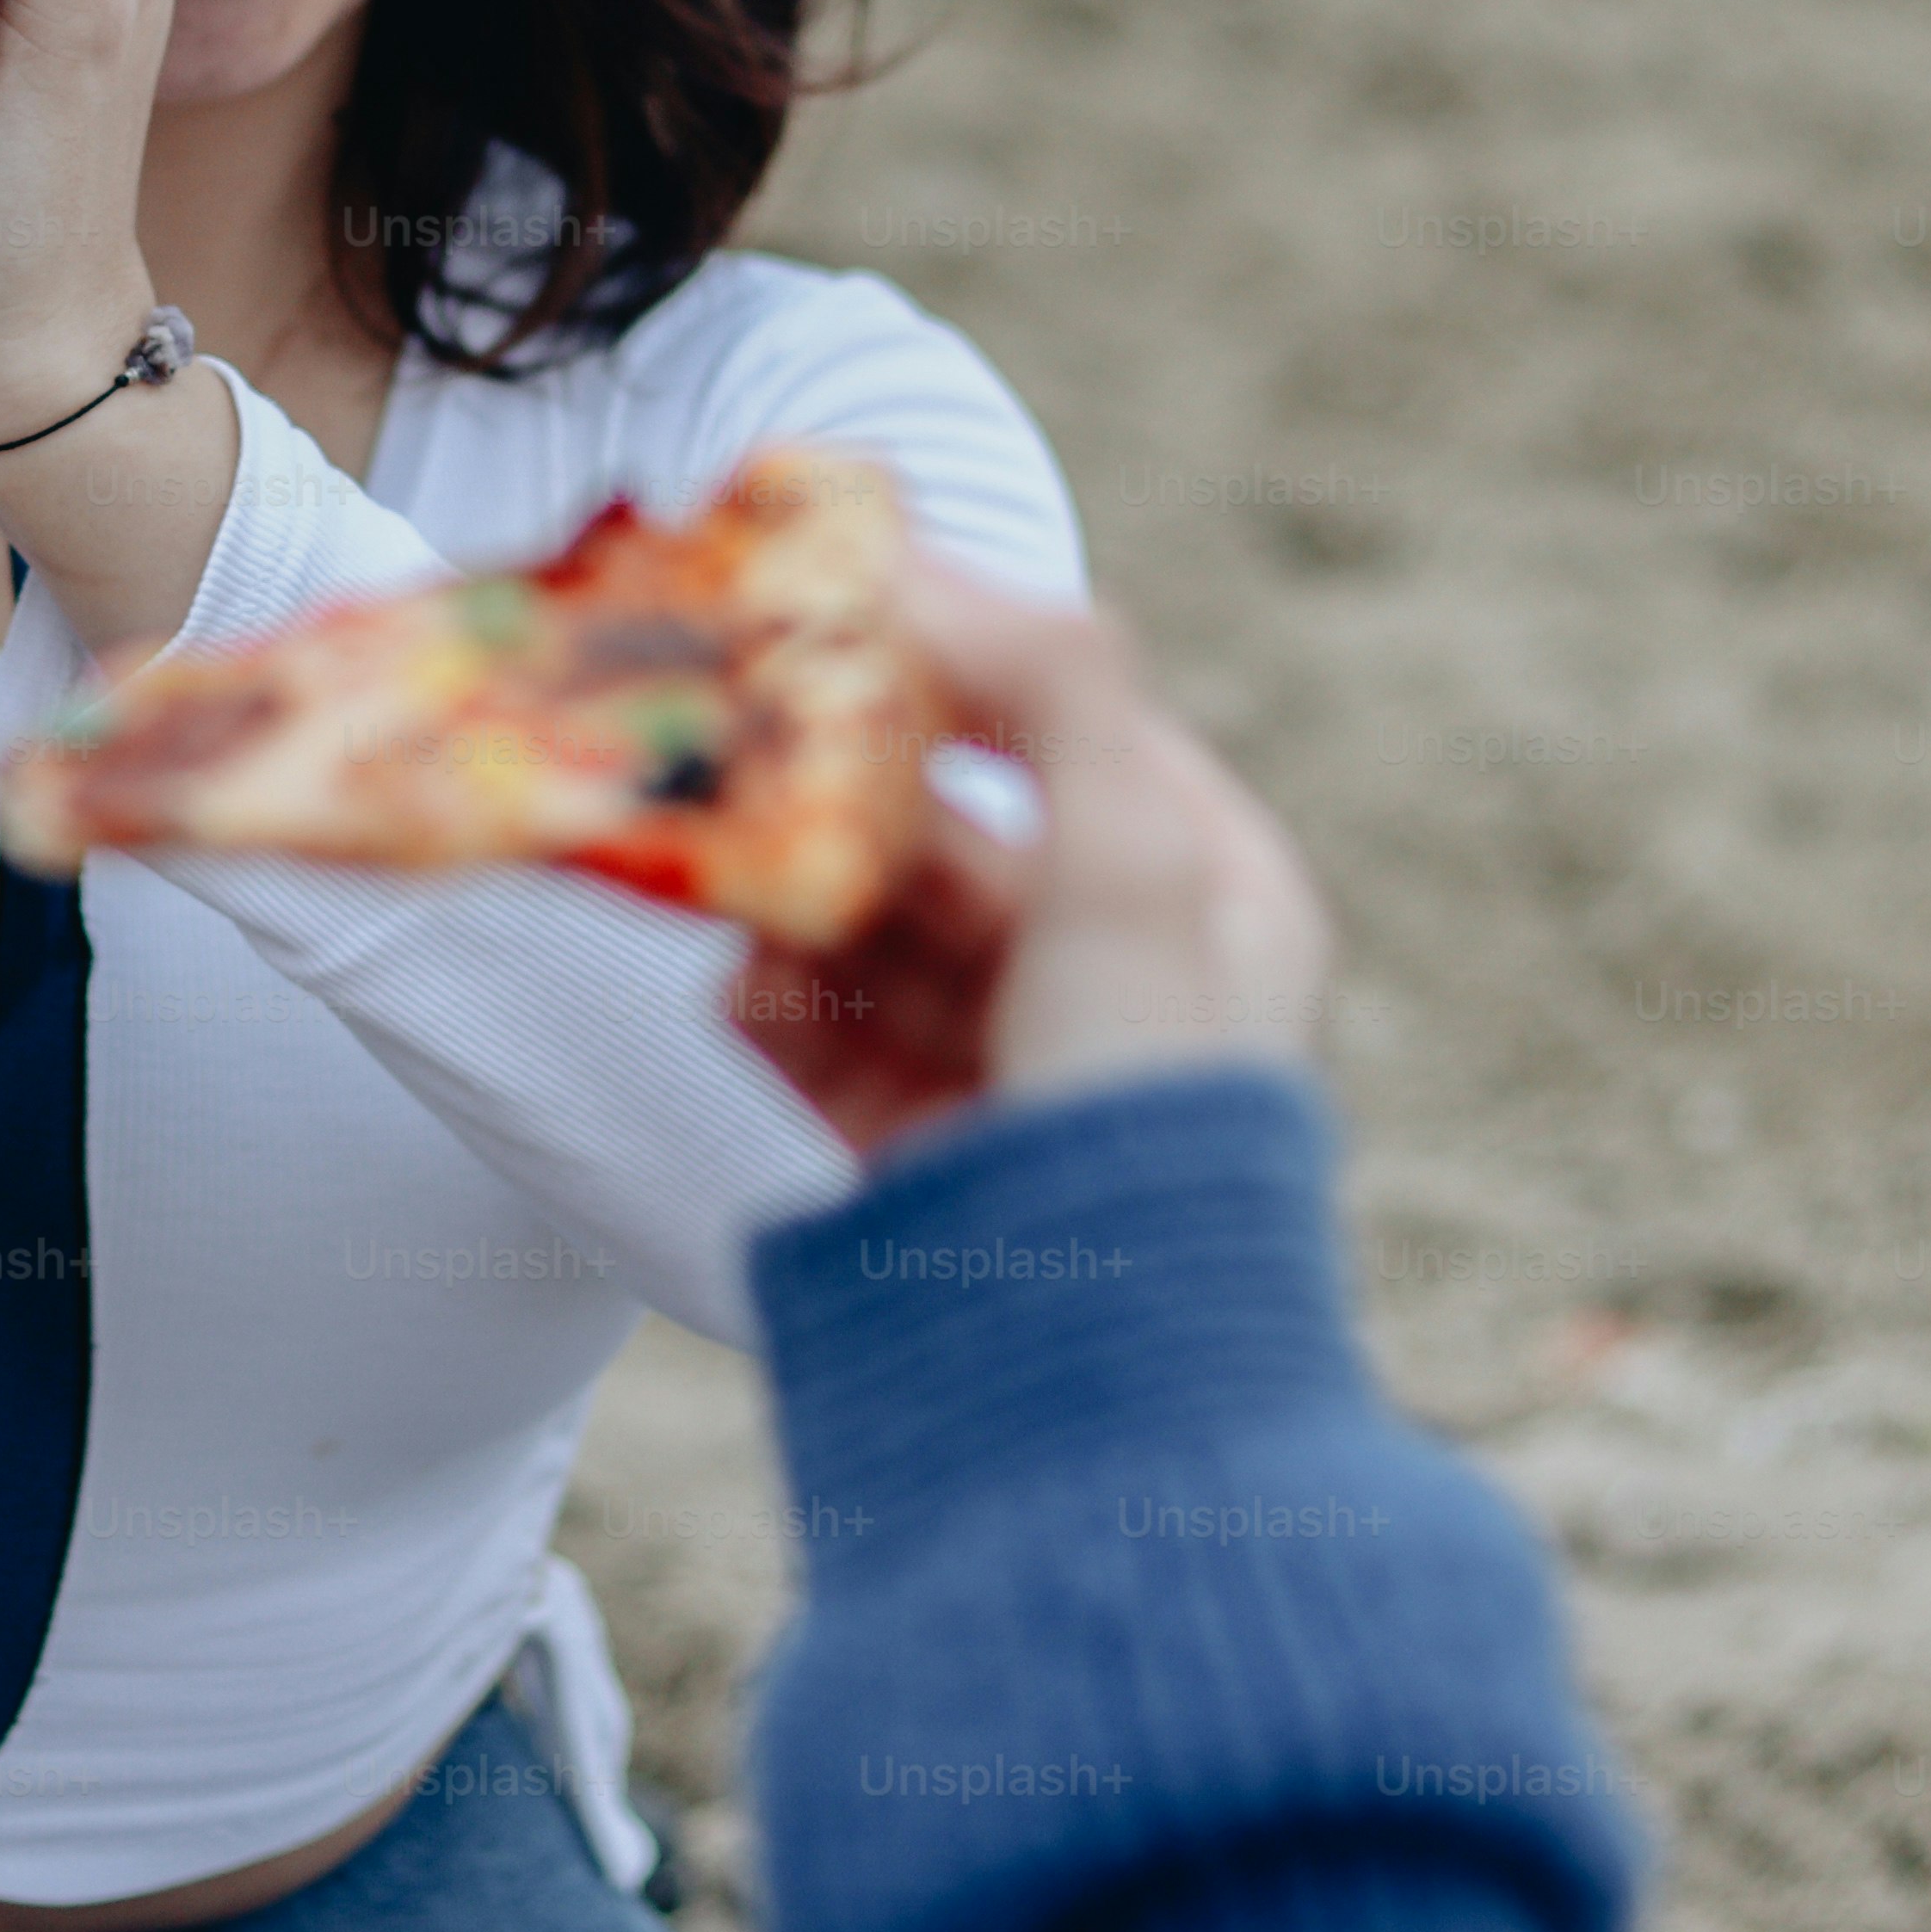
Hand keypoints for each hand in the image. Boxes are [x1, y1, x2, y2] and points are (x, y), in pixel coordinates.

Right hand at [734, 563, 1333, 1151]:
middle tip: (735, 724)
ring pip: (869, 926)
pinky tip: (742, 997)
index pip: (1071, 726)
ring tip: (723, 872)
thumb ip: (1053, 685)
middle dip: (842, 784)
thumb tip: (932, 561)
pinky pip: (822, 1037)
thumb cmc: (1147, 1095)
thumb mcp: (1136, 864)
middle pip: (948, 824)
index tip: (838, 589)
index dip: (959, 655)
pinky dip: (774, 1006)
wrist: (1097, 1369)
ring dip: (792, 893)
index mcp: (1207, 892)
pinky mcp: (913, 1145)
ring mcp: (1006, 1061)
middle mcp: (1113, 970)